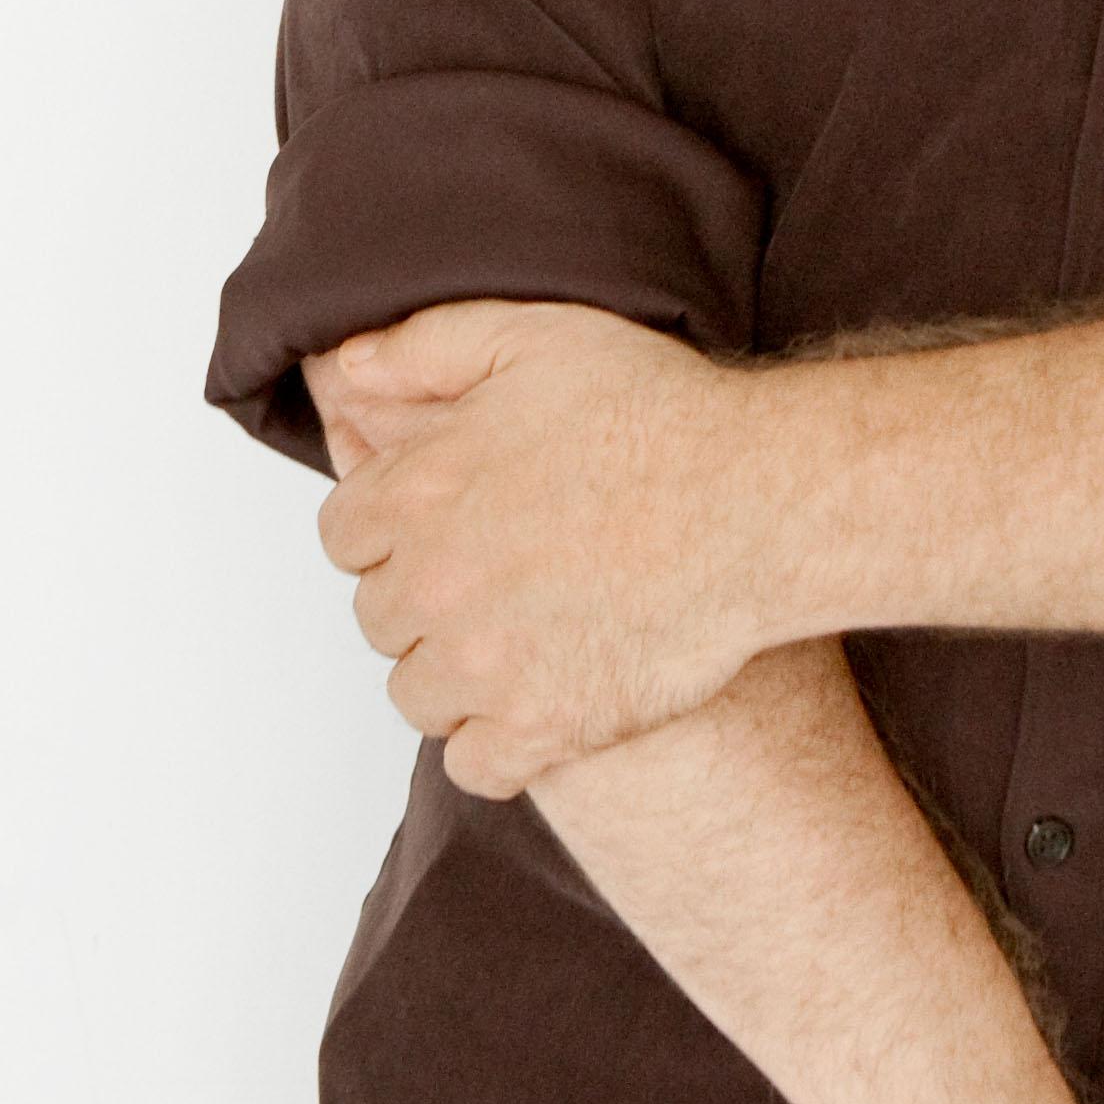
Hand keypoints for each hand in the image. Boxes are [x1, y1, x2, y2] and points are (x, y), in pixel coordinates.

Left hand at [303, 300, 773, 786]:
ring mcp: (485, 666)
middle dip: (424, 600)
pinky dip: (495, 746)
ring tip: (518, 640)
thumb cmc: (658, 414)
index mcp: (417, 494)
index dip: (392, 532)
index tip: (440, 529)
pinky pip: (474, 765)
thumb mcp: (531, 338)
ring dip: (452, 674)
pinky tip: (537, 704)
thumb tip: (347, 368)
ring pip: (417, 695)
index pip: (344, 539)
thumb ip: (423, 347)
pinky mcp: (544, 728)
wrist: (760, 501)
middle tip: (493, 580)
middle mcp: (435, 586)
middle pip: (379, 619)